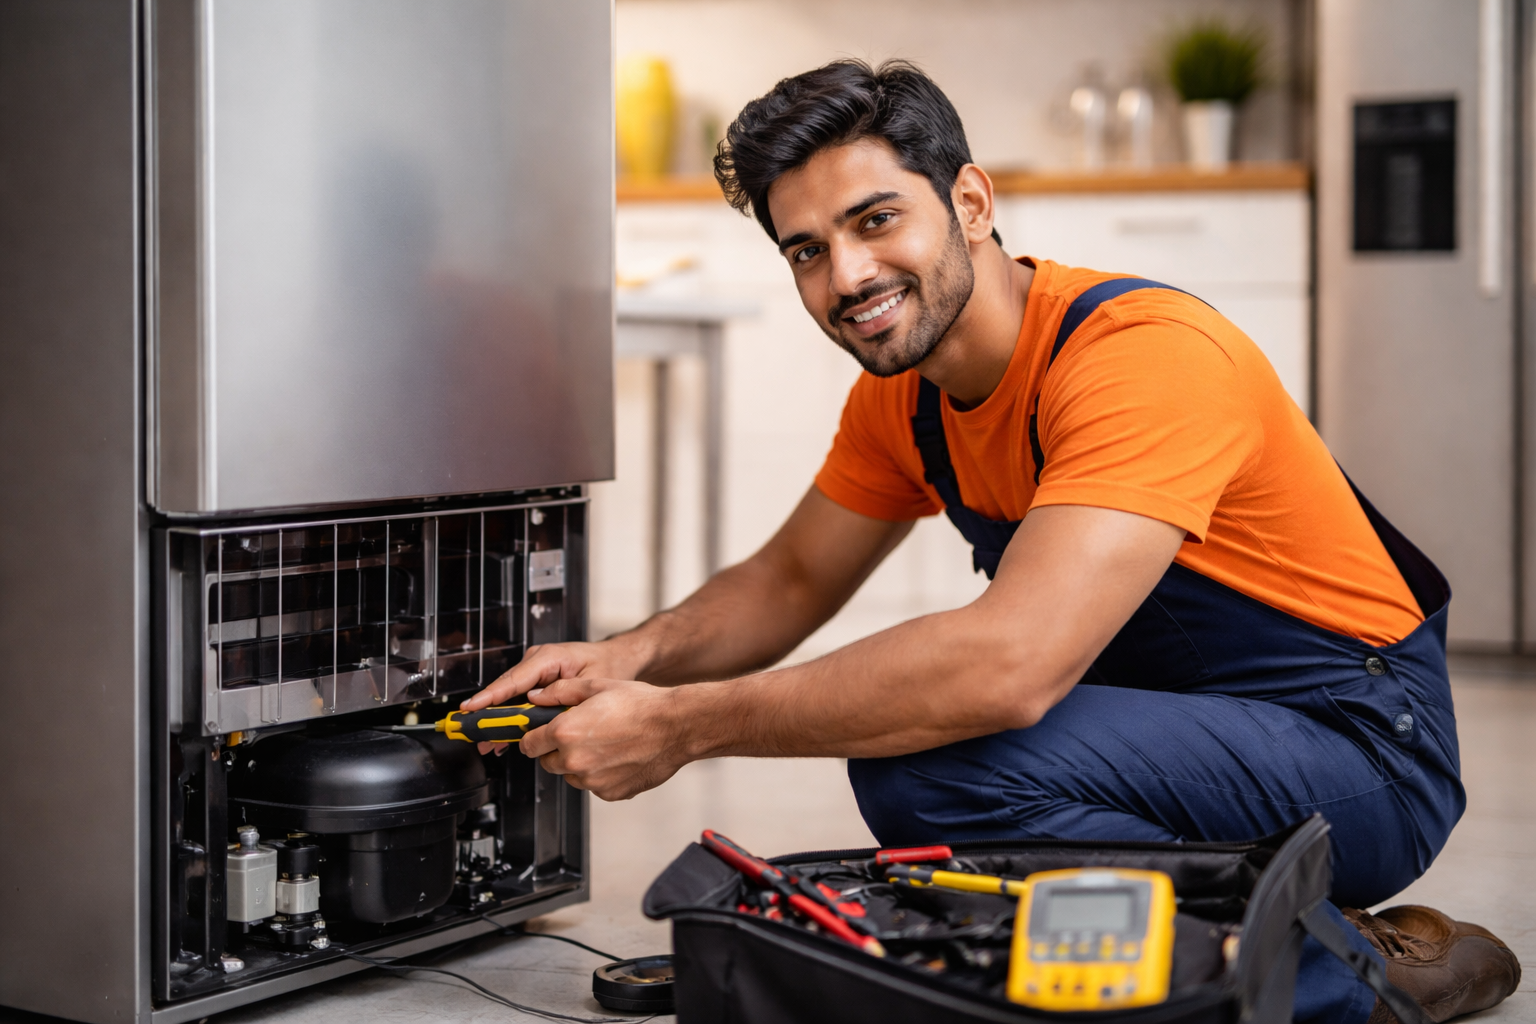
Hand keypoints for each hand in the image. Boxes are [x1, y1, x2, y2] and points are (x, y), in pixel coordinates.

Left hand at [517, 678, 690, 800]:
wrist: (676, 727)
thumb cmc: (641, 705)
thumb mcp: (596, 686)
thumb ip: (560, 692)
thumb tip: (537, 697)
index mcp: (565, 732)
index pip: (529, 744)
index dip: (533, 737)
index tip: (539, 734)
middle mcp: (574, 760)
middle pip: (547, 762)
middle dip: (557, 750)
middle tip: (580, 734)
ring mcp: (591, 781)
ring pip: (571, 775)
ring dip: (578, 763)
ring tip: (604, 743)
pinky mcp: (609, 793)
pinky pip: (594, 785)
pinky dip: (600, 774)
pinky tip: (618, 756)